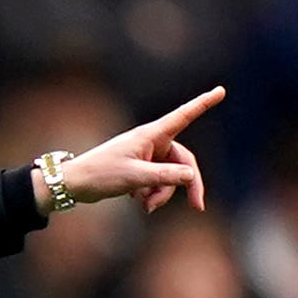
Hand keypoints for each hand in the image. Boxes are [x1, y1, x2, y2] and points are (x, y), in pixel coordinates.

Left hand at [49, 87, 223, 214]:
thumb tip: (191, 175)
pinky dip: (152, 194)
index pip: (183, 116)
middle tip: (198, 208)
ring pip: (170, 176)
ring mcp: (147, 156)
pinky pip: (158, 183)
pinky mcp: (141, 169)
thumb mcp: (135, 177)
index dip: (203, 104)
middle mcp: (152, 143)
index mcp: (151, 135)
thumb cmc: (101, 174)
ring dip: (163, 194)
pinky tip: (136, 200)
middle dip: (188, 184)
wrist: (76, 184)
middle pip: (183, 161)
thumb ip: (164, 176)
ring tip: (145, 206)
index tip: (221, 90)